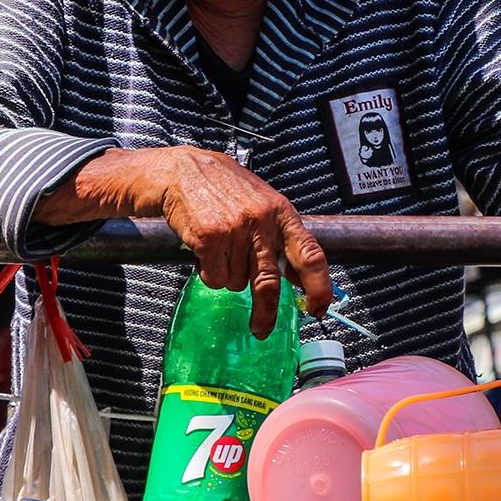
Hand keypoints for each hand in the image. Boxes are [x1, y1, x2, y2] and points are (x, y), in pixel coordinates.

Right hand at [38, 146, 330, 336]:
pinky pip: (214, 278)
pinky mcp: (209, 238)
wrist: (181, 171)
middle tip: (261, 329)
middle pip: (270, 281)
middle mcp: (262, 221)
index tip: (319, 308)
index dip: (319, 286)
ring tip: (219, 250)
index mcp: (282, 213)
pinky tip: (204, 250)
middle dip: (266, 311)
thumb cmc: (223, 189)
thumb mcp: (263, 205)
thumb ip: (282, 237)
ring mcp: (235, 229)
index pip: (311, 254)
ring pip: (237, 281)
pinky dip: (207, 272)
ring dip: (227, 275)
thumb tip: (301, 279)